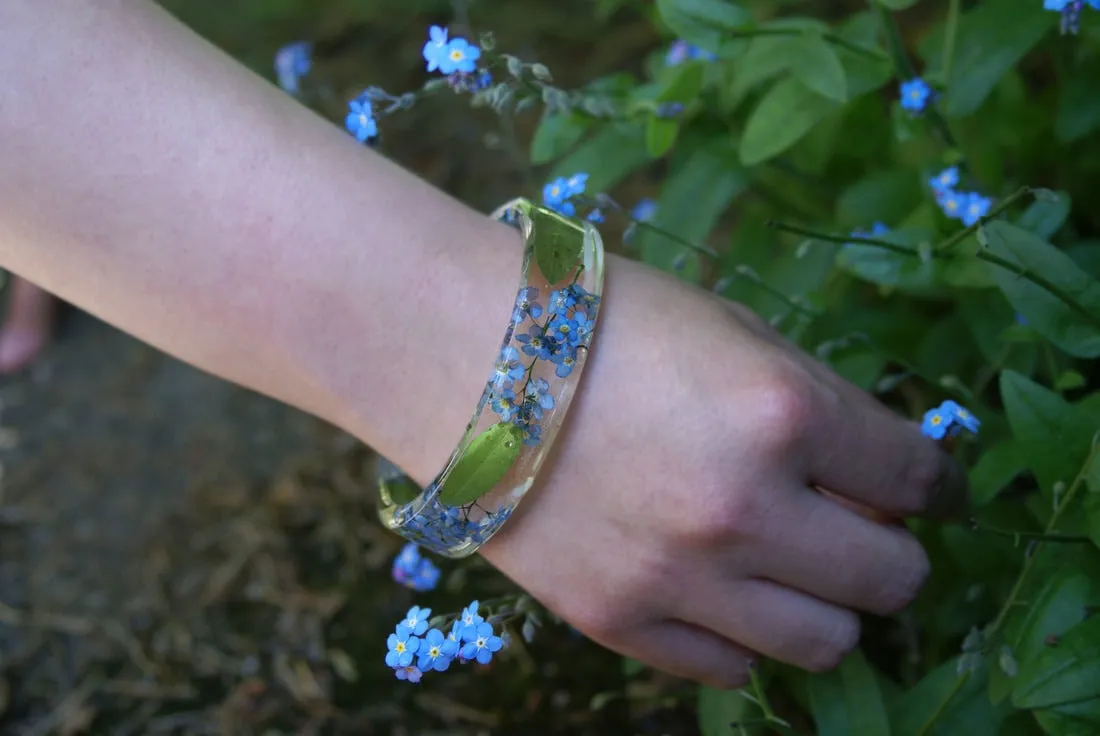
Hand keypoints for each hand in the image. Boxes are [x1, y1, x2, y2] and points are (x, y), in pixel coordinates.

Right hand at [480, 254, 966, 687]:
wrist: (461, 358)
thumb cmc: (601, 321)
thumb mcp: (728, 328)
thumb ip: (814, 399)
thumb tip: (877, 467)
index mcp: (782, 412)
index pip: (916, 479)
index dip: (932, 484)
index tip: (919, 488)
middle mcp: (744, 508)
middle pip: (890, 580)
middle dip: (891, 551)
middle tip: (858, 528)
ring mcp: (679, 577)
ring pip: (824, 645)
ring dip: (827, 605)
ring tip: (790, 567)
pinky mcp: (618, 621)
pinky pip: (728, 668)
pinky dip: (742, 634)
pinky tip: (718, 589)